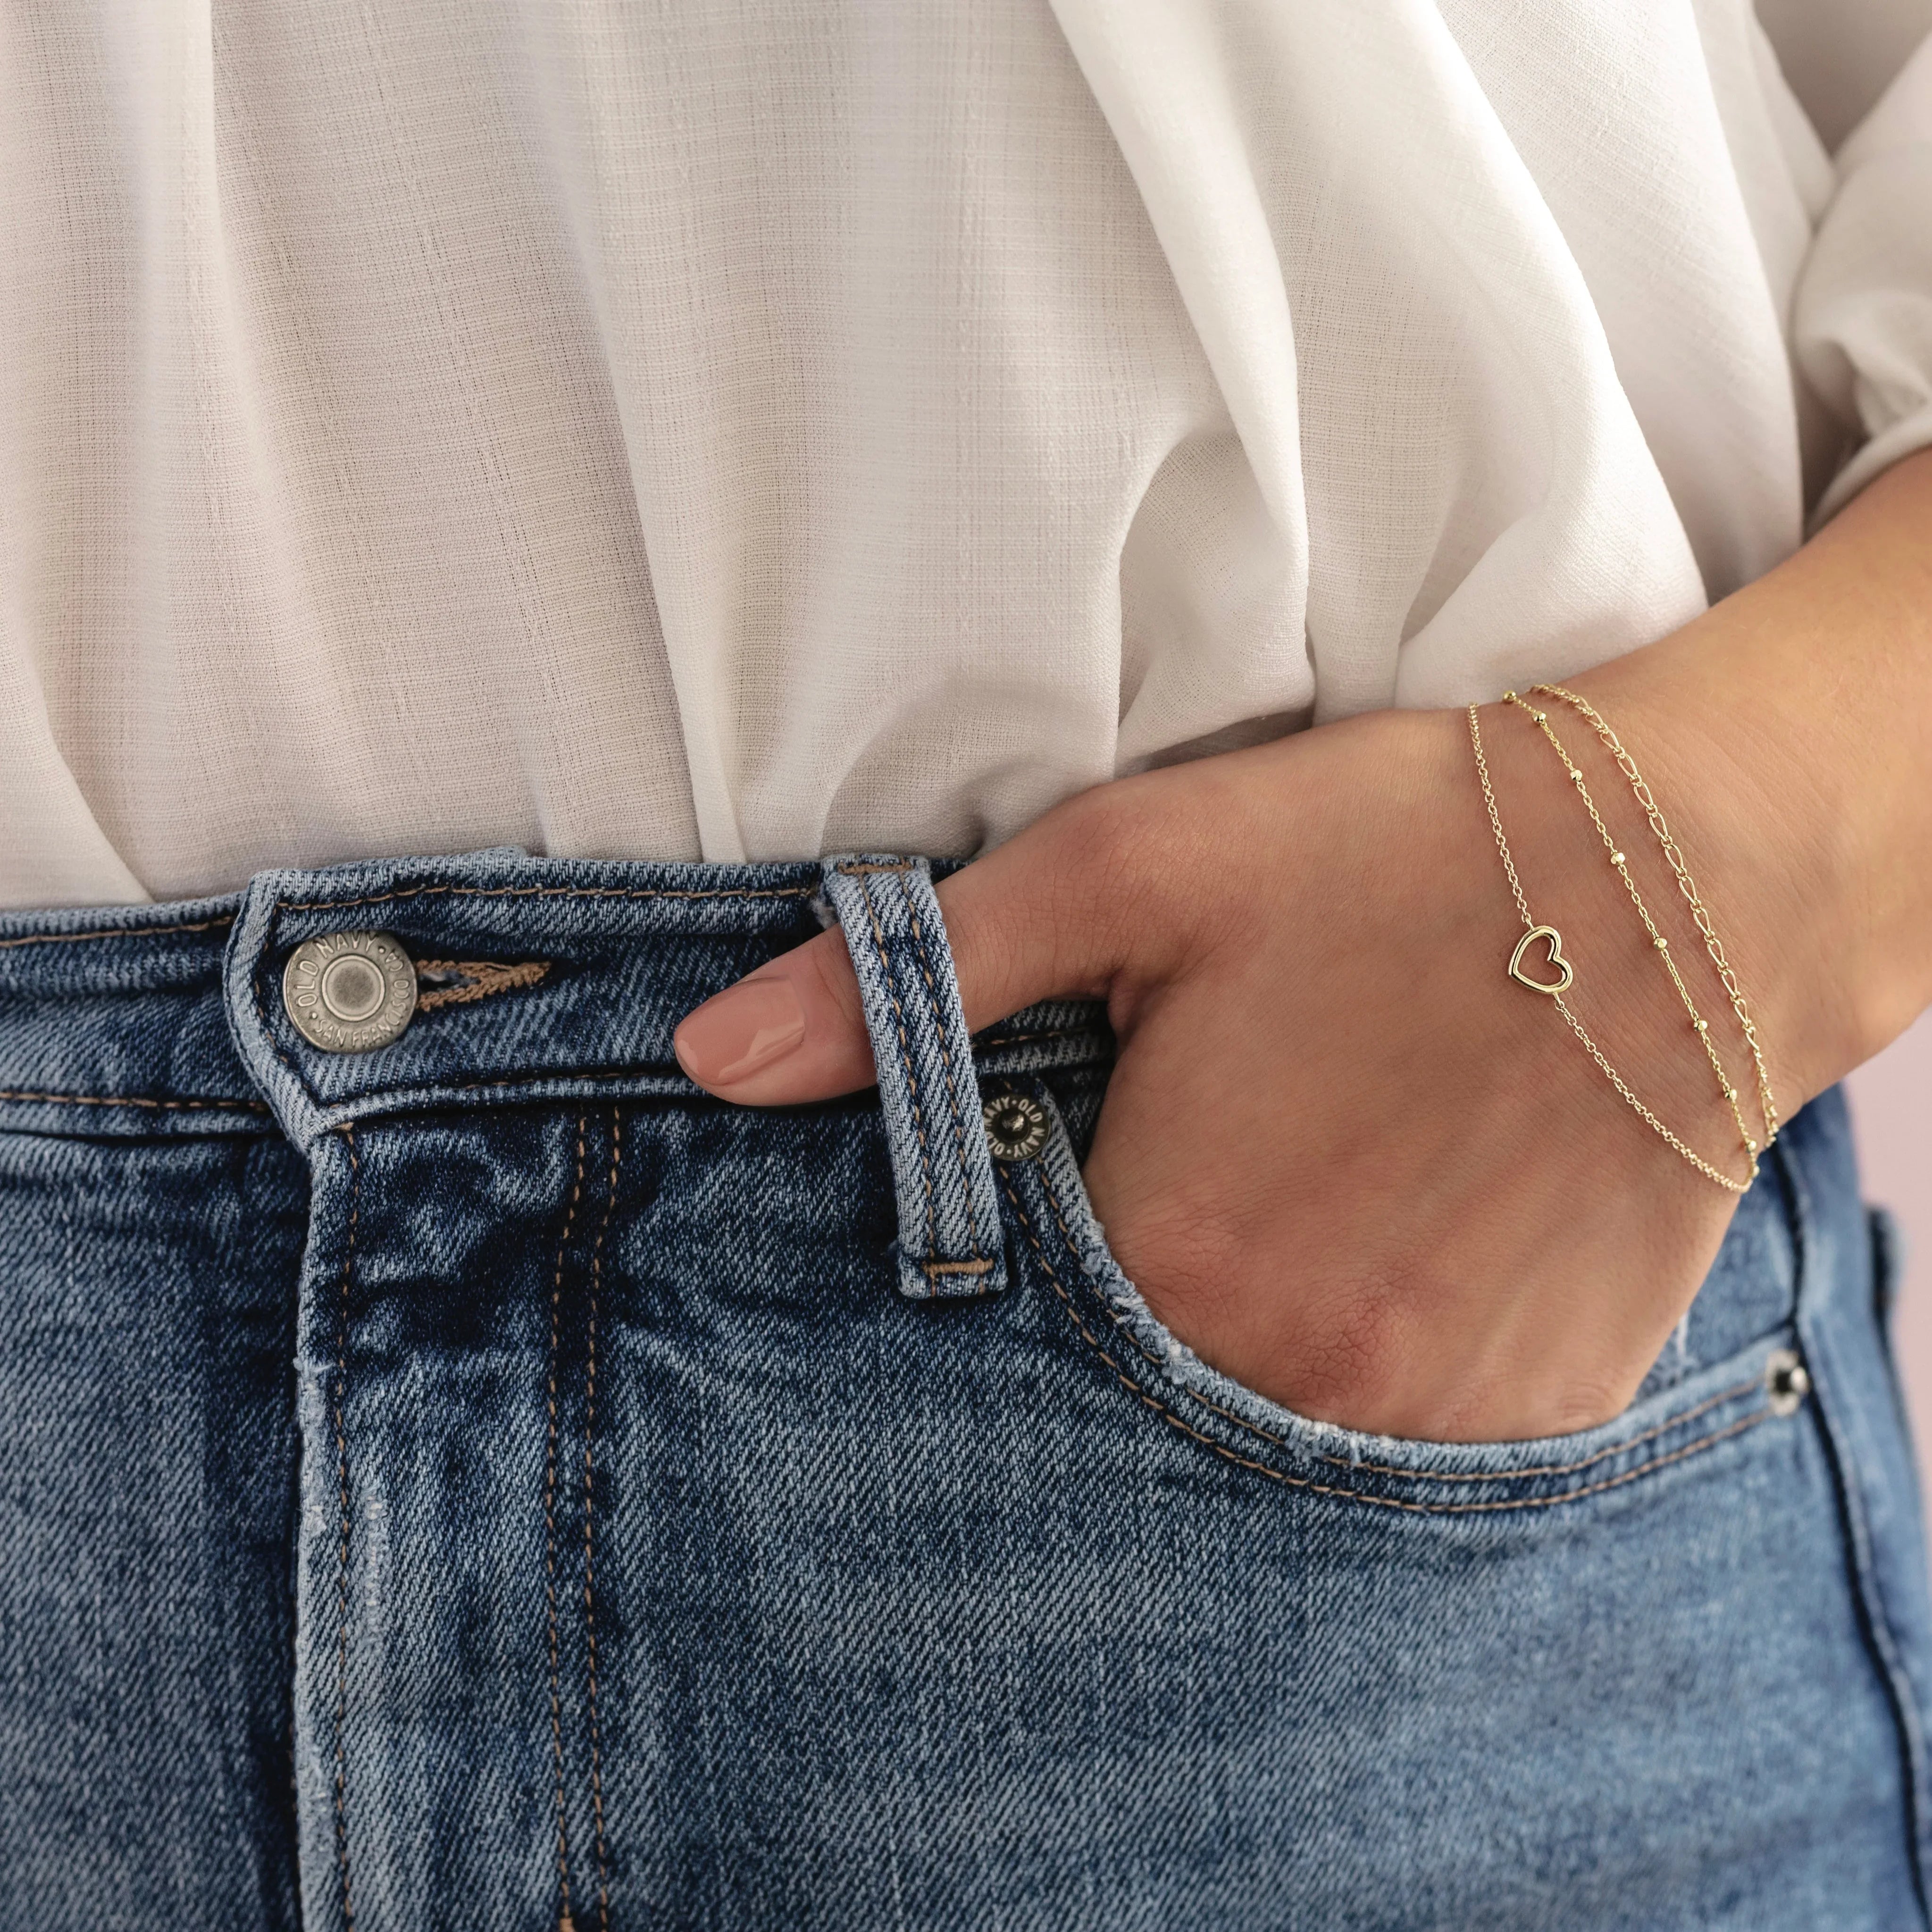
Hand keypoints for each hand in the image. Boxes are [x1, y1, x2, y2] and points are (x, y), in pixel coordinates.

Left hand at [673, 694, 1795, 1441]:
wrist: (1682, 880)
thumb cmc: (1391, 855)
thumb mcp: (1131, 867)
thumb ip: (913, 981)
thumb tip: (714, 1059)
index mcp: (1178, 1261)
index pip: (1004, 1349)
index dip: (1003, 1275)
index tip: (1050, 1195)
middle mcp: (1302, 1379)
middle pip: (1136, 1403)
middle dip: (1122, 1315)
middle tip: (1196, 1181)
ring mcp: (1434, 1420)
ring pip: (1272, 1432)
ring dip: (1254, 1338)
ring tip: (1302, 1202)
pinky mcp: (1541, 1414)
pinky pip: (1411, 1443)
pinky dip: (1373, 1364)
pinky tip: (1396, 1245)